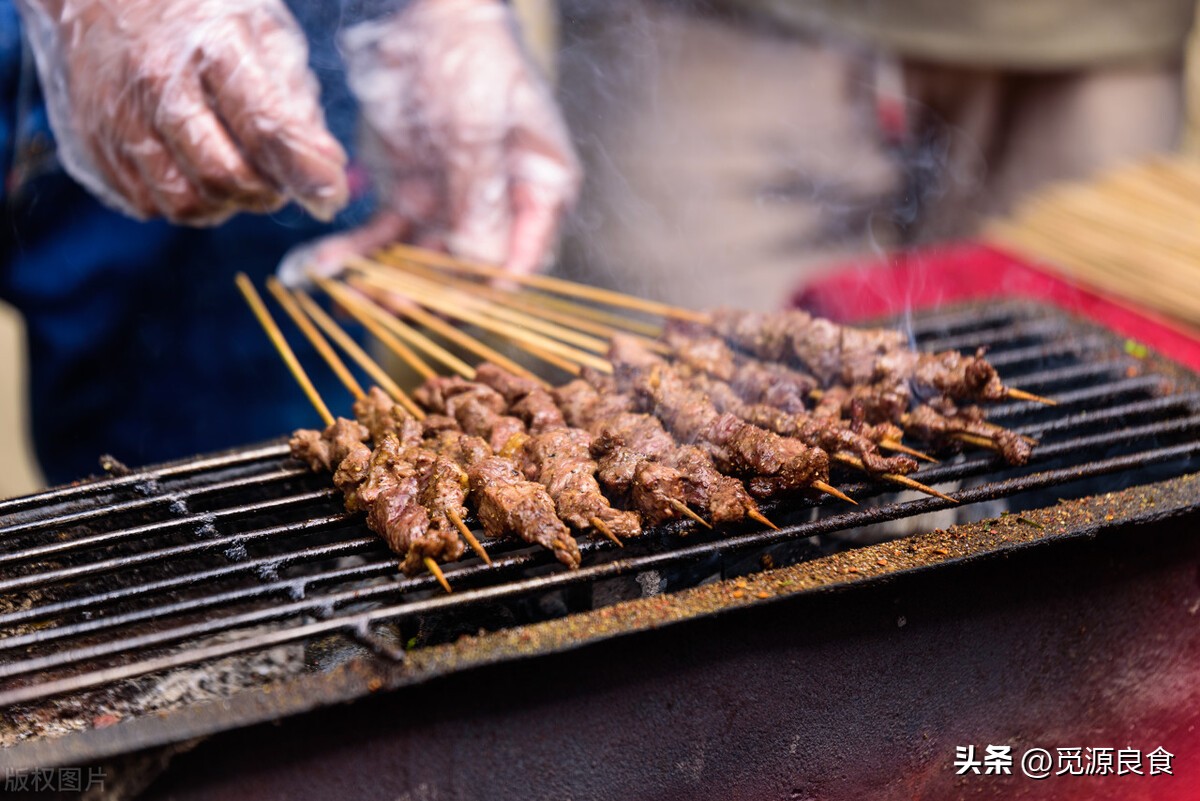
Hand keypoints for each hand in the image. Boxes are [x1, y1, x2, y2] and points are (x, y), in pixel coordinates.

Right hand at [16, 0, 348, 224]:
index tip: (331, 196)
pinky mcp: (89, 144)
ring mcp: (114, 116)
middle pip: (224, 175)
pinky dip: (183, 201)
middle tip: (278, 182)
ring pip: (184, 202)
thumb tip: (325, 171)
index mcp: (210, 45)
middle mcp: (156, 82)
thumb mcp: (260, 34)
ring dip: (225, 204)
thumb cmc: (196, 14)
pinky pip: (147, 204)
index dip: (306, 175)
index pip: (266, 129)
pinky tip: (194, 172)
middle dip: (265, 193)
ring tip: (238, 177)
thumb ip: (295, 102)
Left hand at [278, 0, 579, 284]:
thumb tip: (483, 269)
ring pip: (420, 261)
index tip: (447, 305)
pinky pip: (383, 236)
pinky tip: (318, 268)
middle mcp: (501, 208)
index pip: (522, 260)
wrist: (420, 12)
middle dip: (426, 293)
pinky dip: (353, 253)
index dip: (486, 290)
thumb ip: (480, 195)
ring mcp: (452, 203)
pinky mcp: (409, 194)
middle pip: (467, 271)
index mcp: (541, 191)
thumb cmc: (469, 56)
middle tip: (385, 304)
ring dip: (384, 282)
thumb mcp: (478, 124)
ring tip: (348, 295)